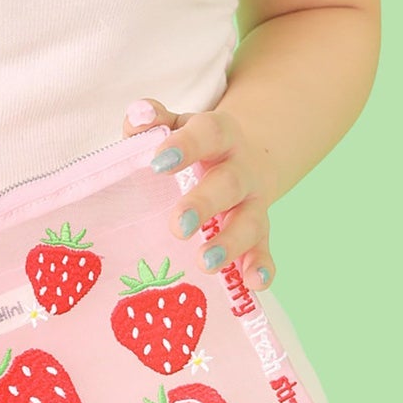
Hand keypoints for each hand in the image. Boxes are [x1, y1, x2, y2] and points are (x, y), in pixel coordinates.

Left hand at [123, 98, 275, 290]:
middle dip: (205, 204)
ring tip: (206, 262)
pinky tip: (253, 284)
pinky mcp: (260, 233)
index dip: (185, 147)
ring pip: (249, 222)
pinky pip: (264, 250)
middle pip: (229, 183)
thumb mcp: (176, 128)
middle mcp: (241, 169)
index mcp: (219, 136)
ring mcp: (253, 203)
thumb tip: (137, 117)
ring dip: (230, 243)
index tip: (158, 163)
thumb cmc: (194, 147)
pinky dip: (261, 267)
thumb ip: (154, 123)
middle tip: (179, 227)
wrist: (246, 156)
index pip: (207, 133)